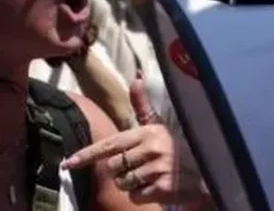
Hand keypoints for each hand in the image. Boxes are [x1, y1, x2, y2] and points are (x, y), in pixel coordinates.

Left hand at [63, 77, 207, 204]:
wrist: (205, 172)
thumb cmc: (174, 148)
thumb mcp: (159, 126)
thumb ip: (142, 105)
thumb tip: (135, 77)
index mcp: (146, 132)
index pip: (110, 145)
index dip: (87, 154)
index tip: (68, 163)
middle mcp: (151, 148)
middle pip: (113, 167)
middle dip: (121, 171)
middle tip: (139, 166)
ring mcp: (157, 169)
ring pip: (123, 183)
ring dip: (132, 184)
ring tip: (149, 176)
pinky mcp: (163, 188)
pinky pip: (136, 196)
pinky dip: (142, 195)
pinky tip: (155, 187)